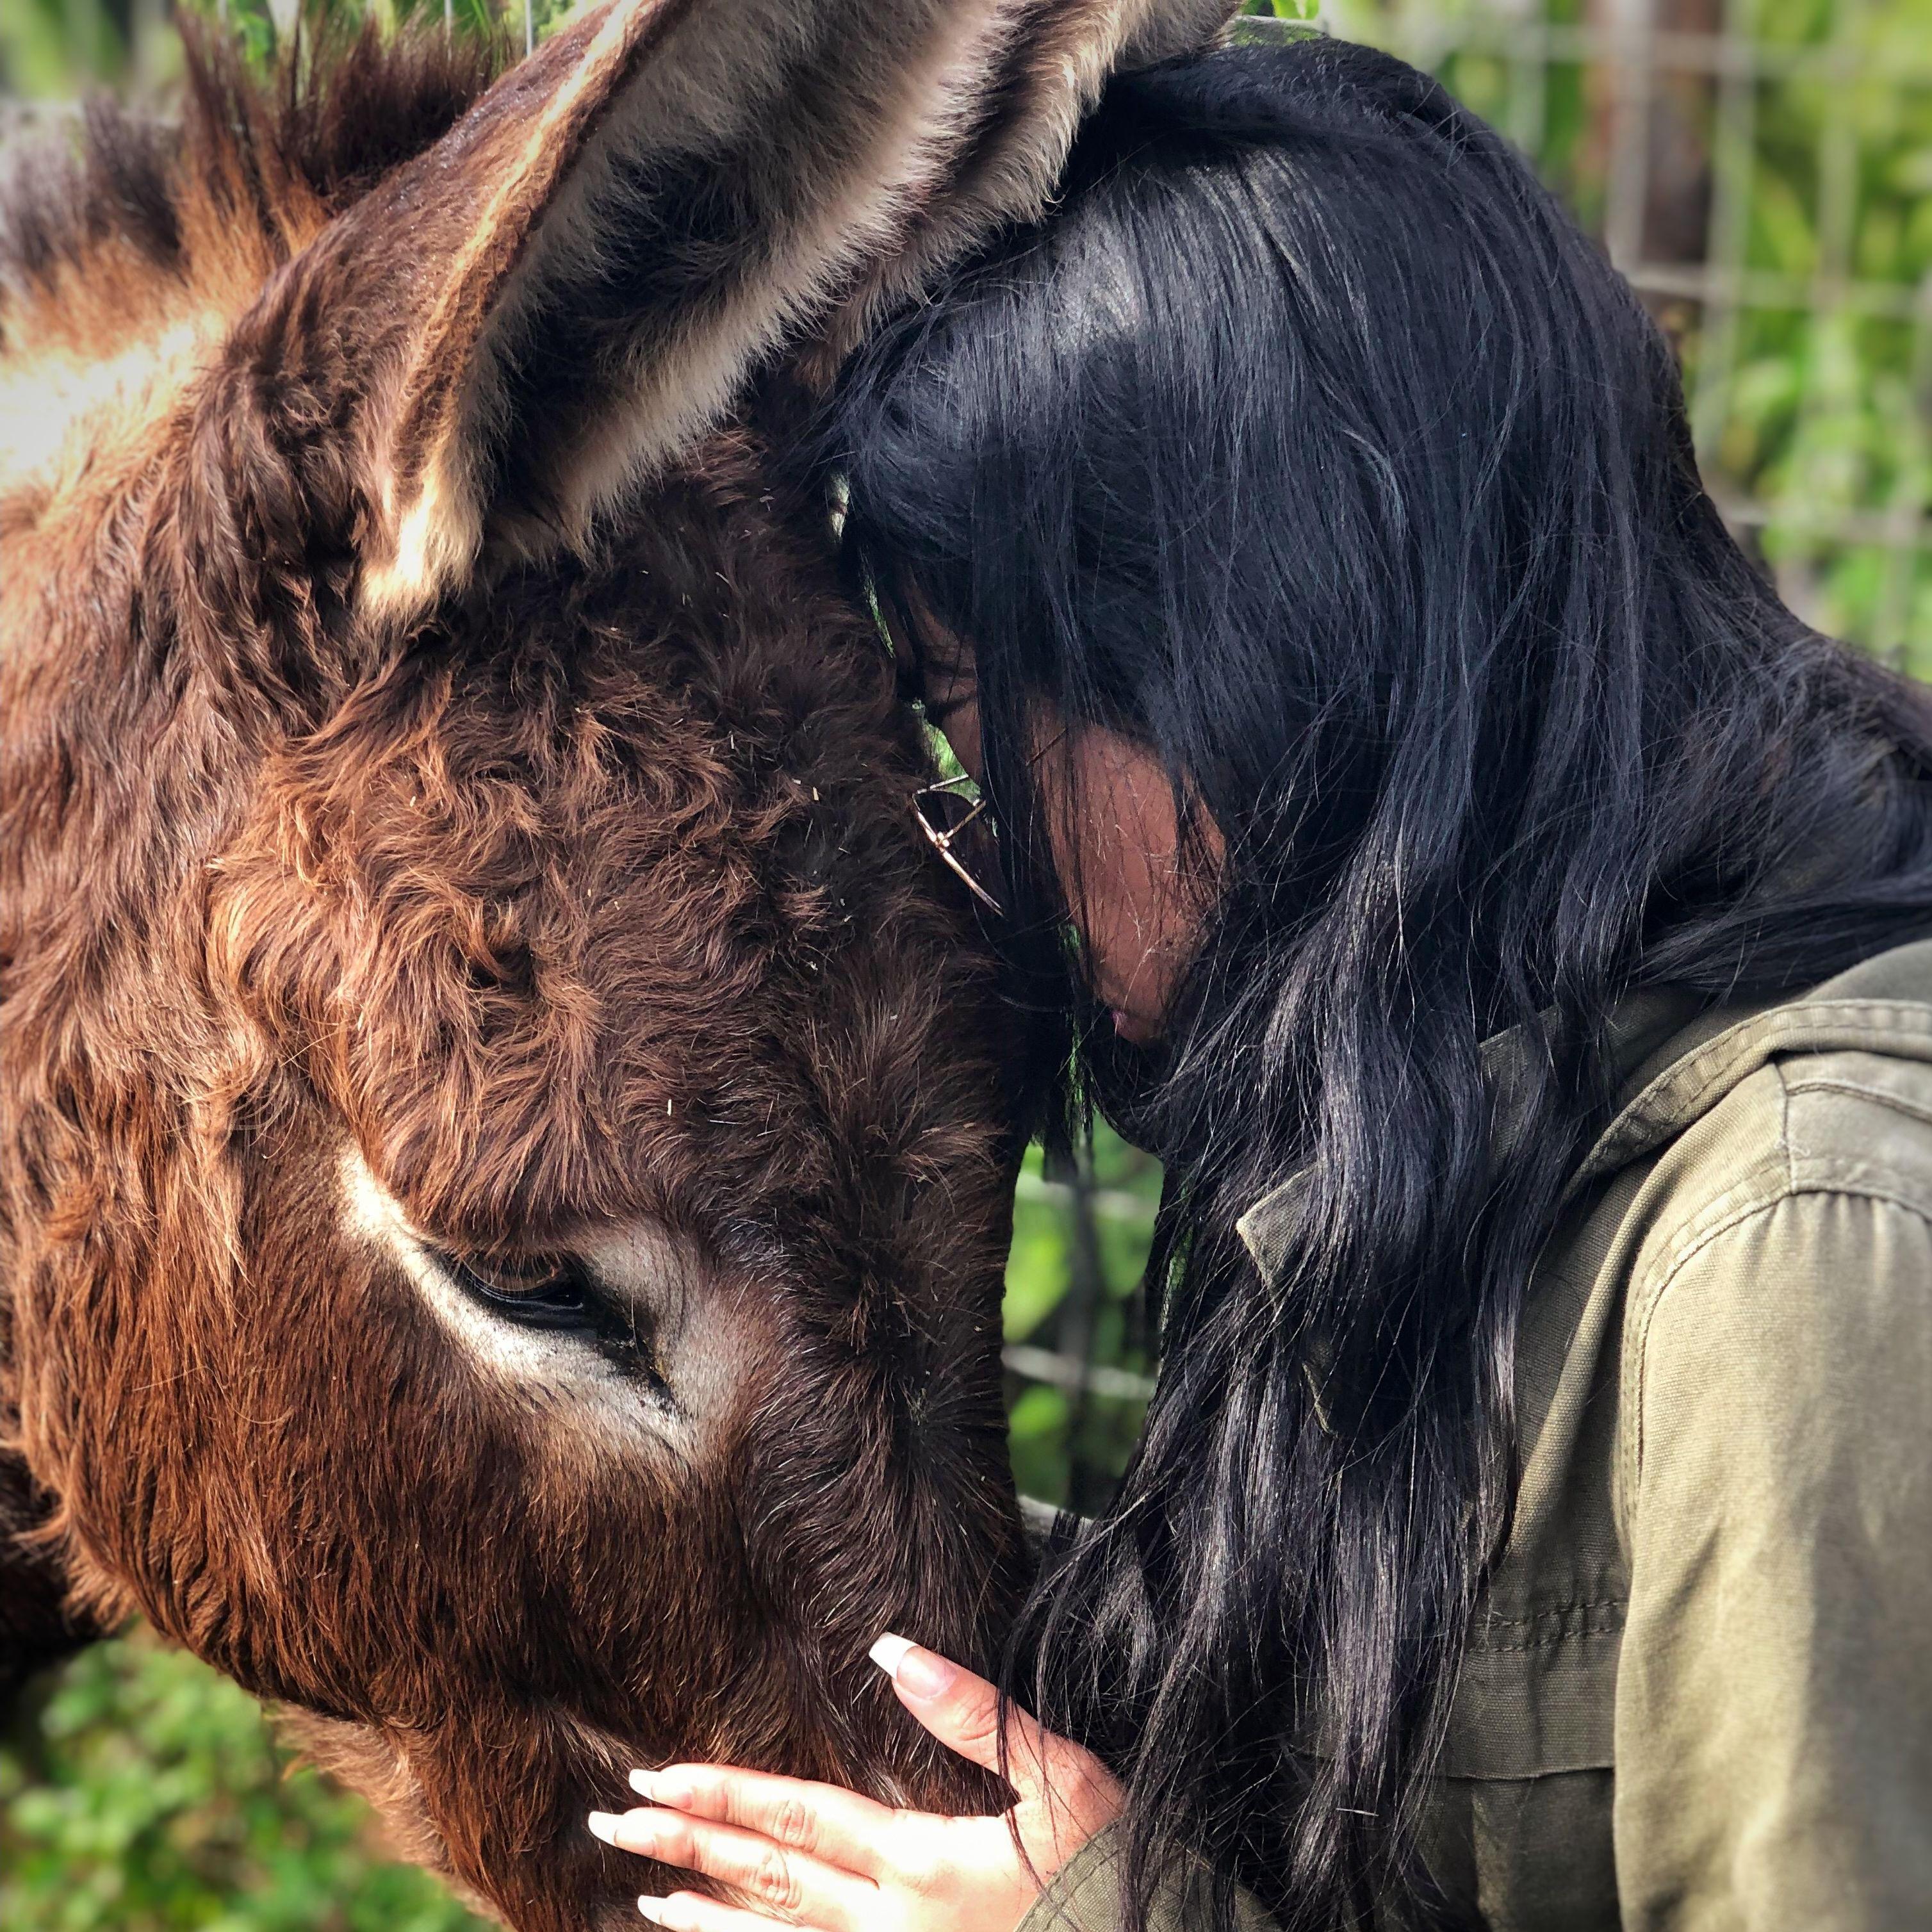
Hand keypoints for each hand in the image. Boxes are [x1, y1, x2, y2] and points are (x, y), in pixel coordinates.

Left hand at [586, 1633, 1122, 1930]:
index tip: (658, 1777)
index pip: (798, 1821)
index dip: (725, 1796)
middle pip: (768, 1879)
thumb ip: (974, 1715)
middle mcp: (891, 1926)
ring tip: (647, 1890)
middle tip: (613, 1822)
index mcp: (922, 1865)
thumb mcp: (1063, 1781)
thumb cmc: (1114, 1874)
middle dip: (687, 1846)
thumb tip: (891, 1650)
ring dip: (708, 1910)